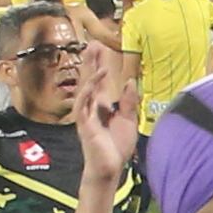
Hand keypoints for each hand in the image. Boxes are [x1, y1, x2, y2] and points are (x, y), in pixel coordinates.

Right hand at [77, 59, 141, 180]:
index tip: (102, 48)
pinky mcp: (84, 125)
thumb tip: (129, 82)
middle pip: (90, 80)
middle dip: (91, 62)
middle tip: (93, 43)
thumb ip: (127, 102)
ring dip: (89, 71)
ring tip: (94, 55)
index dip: (101, 64)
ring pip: (85, 88)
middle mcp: (92, 108)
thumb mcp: (127, 120)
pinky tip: (94, 80)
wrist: (110, 169)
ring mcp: (86, 115)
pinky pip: (83, 104)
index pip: (100, 81)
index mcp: (102, 106)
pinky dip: (88, 91)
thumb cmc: (116, 147)